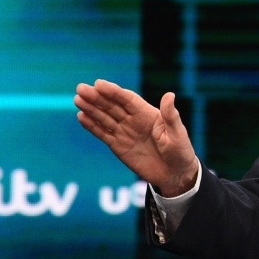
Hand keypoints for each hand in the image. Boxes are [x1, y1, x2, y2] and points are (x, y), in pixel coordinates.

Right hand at [75, 79, 198, 196]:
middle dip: (97, 97)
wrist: (175, 174)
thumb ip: (171, 116)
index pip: (128, 99)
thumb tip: (170, 94)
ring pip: (105, 118)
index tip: (99, 84)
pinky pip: (103, 134)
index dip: (114, 92)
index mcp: (148, 113)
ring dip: (91, 109)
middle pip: (112, 106)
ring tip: (77, 100)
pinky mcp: (118, 146)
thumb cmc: (181, 152)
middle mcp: (134, 120)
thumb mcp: (178, 134)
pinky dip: (92, 126)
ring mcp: (125, 132)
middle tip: (81, 88)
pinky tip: (81, 117)